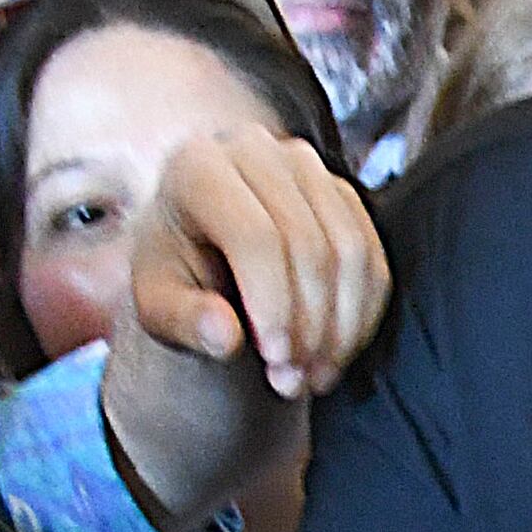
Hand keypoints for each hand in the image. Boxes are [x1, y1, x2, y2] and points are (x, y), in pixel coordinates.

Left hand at [97, 129, 389, 531]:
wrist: (201, 253)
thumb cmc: (176, 280)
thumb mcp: (158, 308)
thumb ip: (185, 322)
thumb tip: (226, 336)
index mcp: (196, 168)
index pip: (255, 237)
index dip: (274, 306)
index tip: (275, 362)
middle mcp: (254, 150)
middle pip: (308, 245)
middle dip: (310, 326)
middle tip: (294, 381)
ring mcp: (305, 166)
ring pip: (350, 251)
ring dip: (342, 328)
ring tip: (314, 375)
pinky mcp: (341, 191)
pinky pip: (372, 257)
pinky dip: (362, 315)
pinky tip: (336, 352)